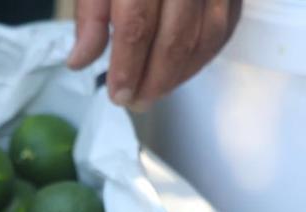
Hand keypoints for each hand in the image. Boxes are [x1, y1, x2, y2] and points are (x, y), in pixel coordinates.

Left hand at [67, 0, 241, 109]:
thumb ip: (89, 15)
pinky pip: (225, 25)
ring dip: (180, 74)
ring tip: (155, 92)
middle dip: (154, 80)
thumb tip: (80, 61)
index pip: (136, 24)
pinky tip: (182, 71)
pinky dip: (205, 55)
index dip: (127, 66)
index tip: (118, 95)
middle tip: (135, 102)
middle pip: (174, 37)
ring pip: (205, 35)